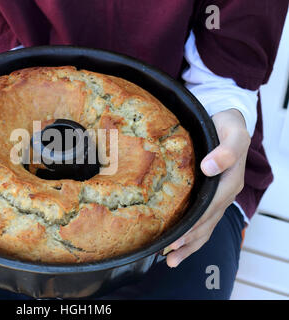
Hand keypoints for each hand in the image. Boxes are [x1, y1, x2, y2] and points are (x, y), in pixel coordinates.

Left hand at [165, 109, 249, 266]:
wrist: (227, 122)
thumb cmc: (227, 127)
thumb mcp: (234, 133)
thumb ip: (226, 151)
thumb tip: (210, 168)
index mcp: (228, 183)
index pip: (209, 209)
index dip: (194, 225)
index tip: (176, 238)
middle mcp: (223, 194)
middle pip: (206, 224)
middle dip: (188, 242)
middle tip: (168, 256)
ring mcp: (217, 197)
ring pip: (204, 227)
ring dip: (189, 245)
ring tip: (171, 260)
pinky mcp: (210, 196)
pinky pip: (203, 220)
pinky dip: (192, 235)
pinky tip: (178, 244)